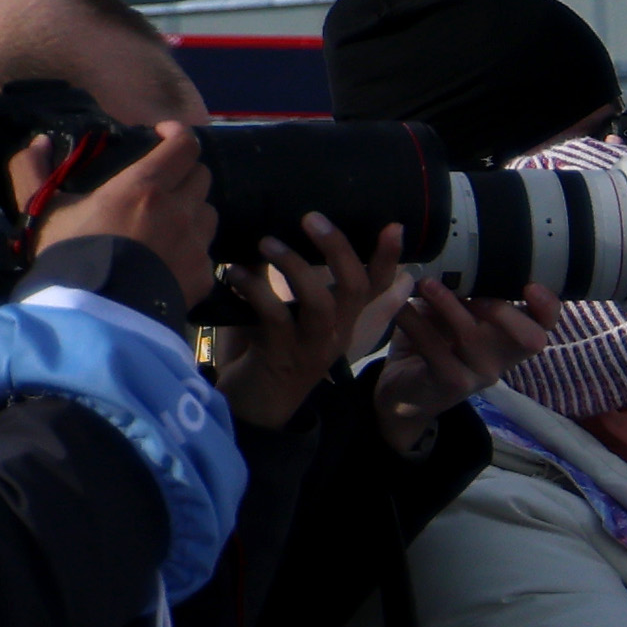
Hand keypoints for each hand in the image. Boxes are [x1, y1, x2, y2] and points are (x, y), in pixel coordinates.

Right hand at [30, 124, 219, 309]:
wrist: (94, 314)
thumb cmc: (68, 255)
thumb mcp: (42, 211)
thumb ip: (32, 171)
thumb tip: (38, 141)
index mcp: (145, 187)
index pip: (185, 145)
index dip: (178, 133)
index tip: (163, 134)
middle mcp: (179, 210)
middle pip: (201, 175)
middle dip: (184, 171)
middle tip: (162, 180)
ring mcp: (196, 244)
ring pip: (208, 212)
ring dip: (192, 209)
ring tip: (166, 220)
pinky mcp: (204, 275)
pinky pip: (206, 252)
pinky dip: (191, 249)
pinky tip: (168, 259)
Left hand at [204, 211, 413, 431]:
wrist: (251, 408)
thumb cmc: (264, 353)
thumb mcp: (281, 312)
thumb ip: (284, 279)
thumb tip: (272, 232)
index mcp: (344, 321)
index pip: (377, 287)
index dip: (388, 258)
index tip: (393, 226)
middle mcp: (337, 333)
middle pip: (355, 287)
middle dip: (338, 249)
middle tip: (310, 218)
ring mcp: (312, 347)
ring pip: (320, 301)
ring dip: (294, 266)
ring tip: (267, 242)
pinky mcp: (283, 358)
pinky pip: (274, 316)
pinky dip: (252, 289)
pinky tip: (233, 275)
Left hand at [378, 281, 559, 447]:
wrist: (404, 390)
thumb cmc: (432, 342)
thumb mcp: (451, 311)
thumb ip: (462, 289)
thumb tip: (454, 249)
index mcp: (510, 336)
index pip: (546, 323)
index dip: (548, 306)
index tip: (530, 286)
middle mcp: (503, 357)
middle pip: (530, 338)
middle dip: (502, 310)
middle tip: (469, 289)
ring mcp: (480, 374)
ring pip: (474, 337)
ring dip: (449, 305)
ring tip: (425, 284)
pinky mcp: (451, 383)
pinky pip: (435, 349)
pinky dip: (416, 325)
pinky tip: (401, 308)